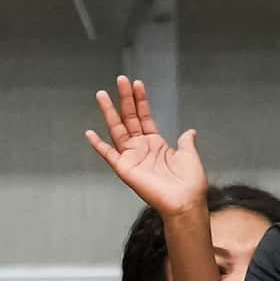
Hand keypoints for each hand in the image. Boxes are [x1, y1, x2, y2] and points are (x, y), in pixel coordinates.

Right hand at [86, 76, 208, 220]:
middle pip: (129, 118)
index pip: (144, 117)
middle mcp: (141, 149)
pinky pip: (108, 155)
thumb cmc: (189, 182)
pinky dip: (98, 145)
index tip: (137, 83)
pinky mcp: (125, 169)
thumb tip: (190, 132)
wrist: (185, 201)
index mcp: (155, 145)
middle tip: (120, 79)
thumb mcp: (189, 155)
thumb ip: (186, 142)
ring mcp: (131, 158)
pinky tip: (89, 133)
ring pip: (117, 130)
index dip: (141, 100)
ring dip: (110, 112)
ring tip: (102, 94)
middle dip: (125, 98)